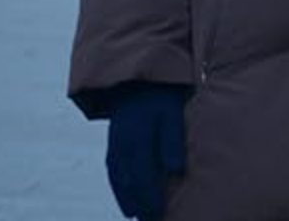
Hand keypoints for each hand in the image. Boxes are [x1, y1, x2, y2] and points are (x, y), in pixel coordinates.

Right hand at [105, 84, 187, 220]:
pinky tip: (127, 199)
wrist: (138, 80)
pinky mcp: (113, 145)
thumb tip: (175, 169)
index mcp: (137, 139)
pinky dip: (119, 188)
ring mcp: (114, 145)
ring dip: (127, 200)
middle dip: (139, 204)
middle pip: (129, 182)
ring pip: (118, 180)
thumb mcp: (171, 114)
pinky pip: (113, 172)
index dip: (150, 197)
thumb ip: (172, 140)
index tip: (160, 214)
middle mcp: (121, 145)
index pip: (143, 176)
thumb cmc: (161, 98)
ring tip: (137, 216)